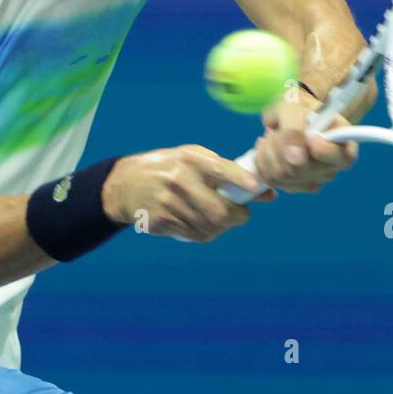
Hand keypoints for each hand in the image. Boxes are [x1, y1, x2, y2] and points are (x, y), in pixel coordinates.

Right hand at [101, 145, 276, 241]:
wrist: (125, 184)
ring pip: (209, 228)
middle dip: (237, 217)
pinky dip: (204, 232)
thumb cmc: (169, 168)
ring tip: (218, 218)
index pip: (221, 169)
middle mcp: (179, 180)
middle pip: (219, 211)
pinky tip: (199, 222)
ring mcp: (169, 203)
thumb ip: (227, 172)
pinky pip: (194, 235)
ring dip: (221, 227)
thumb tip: (266, 192)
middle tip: (241, 214)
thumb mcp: (193, 158)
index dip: (241, 180)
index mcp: (191, 159)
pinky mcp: (161, 221)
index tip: (256, 187)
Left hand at [252, 93, 358, 193]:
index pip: (342, 158)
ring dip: (268, 152)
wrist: (288, 114)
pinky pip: (271, 181)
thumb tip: (296, 158)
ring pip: (282, 176)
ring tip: (271, 136)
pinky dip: (262, 162)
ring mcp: (314, 179)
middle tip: (279, 129)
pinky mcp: (294, 186)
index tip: (310, 134)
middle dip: (281, 146)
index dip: (322, 149)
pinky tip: (267, 149)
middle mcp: (332, 167)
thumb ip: (294, 130)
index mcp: (343, 144)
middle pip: (302, 169)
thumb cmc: (296, 107)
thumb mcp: (293, 108)